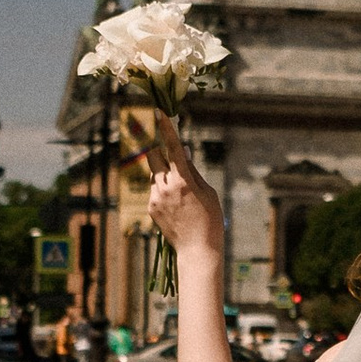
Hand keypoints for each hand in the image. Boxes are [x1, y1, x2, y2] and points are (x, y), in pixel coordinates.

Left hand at [146, 131, 223, 262]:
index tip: (158, 113)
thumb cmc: (210, 219)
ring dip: (163, 173)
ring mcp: (154, 198)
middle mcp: (164, 187)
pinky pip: (154, 190)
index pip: (172, 148)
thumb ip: (192, 170)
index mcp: (182, 181)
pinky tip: (177, 205)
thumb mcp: (207, 192)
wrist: (197, 249)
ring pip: (154, 174)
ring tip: (181, 192)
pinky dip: (163, 189)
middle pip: (153, 156)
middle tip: (161, 142)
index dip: (165, 128)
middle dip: (157, 147)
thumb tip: (181, 152)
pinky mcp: (150, 208)